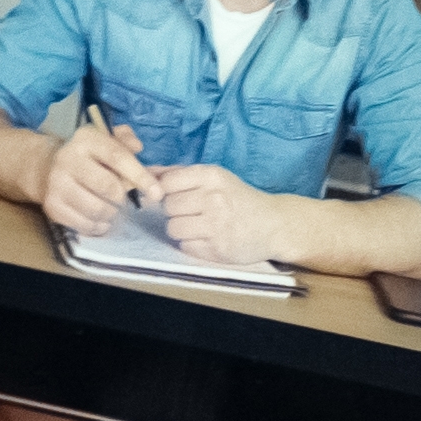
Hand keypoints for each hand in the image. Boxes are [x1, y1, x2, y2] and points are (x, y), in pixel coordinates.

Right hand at [34, 112, 151, 239]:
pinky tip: (99, 220)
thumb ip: (125, 140)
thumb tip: (138, 147)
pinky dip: (98, 226)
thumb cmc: (89, 156)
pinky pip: (84, 224)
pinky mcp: (52, 206)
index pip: (118, 157)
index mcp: (86, 139)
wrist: (47, 167)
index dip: (140, 177)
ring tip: (110, 208)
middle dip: (122, 197)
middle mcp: (67, 159)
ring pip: (98, 209)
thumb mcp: (106, 140)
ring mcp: (57, 184)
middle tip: (122, 198)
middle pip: (108, 187)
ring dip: (111, 214)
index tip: (157, 193)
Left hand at [144, 164, 282, 264]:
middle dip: (175, 211)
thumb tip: (146, 171)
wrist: (274, 224)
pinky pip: (185, 246)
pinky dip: (191, 244)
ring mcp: (216, 225)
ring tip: (198, 226)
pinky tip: (206, 238)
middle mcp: (214, 198)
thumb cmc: (239, 198)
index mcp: (212, 176)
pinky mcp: (217, 249)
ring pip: (173, 228)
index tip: (176, 195)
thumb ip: (179, 173)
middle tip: (192, 212)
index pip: (167, 182)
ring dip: (180, 229)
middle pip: (168, 206)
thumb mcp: (214, 178)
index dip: (166, 191)